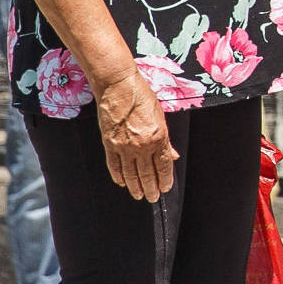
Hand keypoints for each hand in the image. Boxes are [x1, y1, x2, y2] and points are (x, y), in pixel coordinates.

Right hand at [94, 64, 177, 200]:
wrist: (118, 85)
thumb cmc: (141, 96)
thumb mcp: (161, 116)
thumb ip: (166, 140)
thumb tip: (172, 156)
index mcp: (158, 137)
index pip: (164, 166)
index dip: (165, 180)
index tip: (166, 188)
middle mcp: (142, 145)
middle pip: (148, 175)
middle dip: (152, 189)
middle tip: (153, 198)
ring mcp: (124, 146)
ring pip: (131, 175)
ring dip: (136, 187)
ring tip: (139, 195)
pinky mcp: (109, 144)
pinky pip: (114, 166)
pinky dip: (119, 177)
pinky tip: (122, 183)